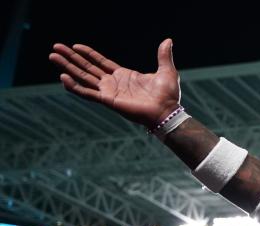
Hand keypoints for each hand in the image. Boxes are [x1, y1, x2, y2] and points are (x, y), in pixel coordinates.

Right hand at [49, 39, 180, 127]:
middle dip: (71, 58)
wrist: (167, 111)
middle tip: (55, 48)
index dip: (88, 54)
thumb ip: (163, 56)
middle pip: (87, 68)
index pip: (100, 63)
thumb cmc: (168, 96)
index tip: (75, 46)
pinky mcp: (108, 100)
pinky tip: (63, 77)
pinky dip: (74, 86)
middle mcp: (113, 83)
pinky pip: (87, 93)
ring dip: (67, 67)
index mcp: (124, 76)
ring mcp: (109, 92)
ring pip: (83, 77)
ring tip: (53, 57)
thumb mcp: (166, 71)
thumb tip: (168, 41)